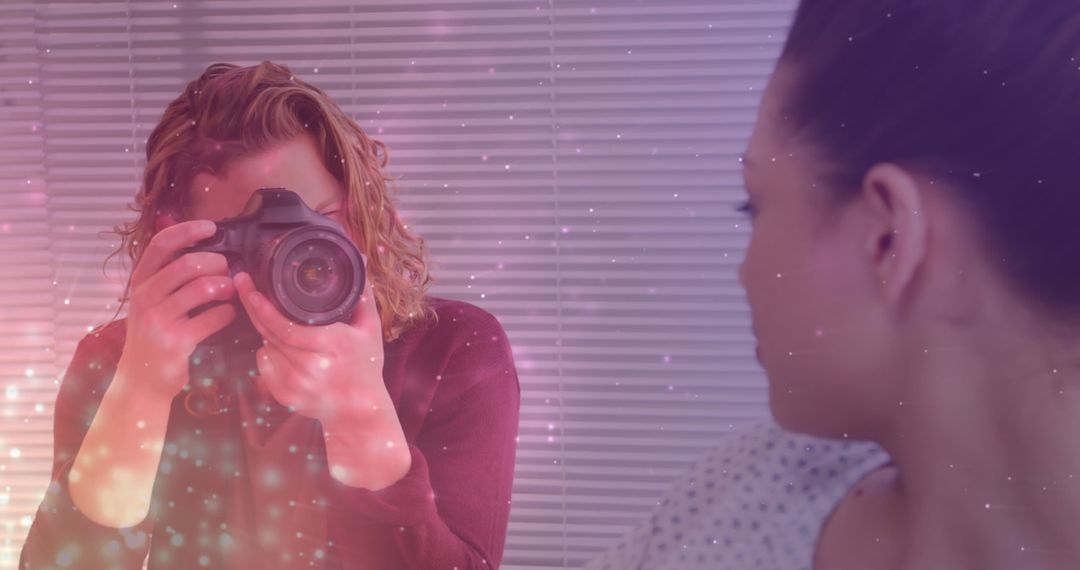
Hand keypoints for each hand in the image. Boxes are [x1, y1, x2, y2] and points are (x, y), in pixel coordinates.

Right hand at [117, 219, 236, 401]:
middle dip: (215, 262)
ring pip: (202, 288)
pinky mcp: (176, 341)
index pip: (161, 244)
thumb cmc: (152, 334)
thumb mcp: (150, 301)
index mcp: (140, 282)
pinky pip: (212, 318)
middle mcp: (145, 297)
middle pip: (187, 264)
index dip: (187, 231)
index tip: (210, 227)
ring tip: (230, 290)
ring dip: (225, 286)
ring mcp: (158, 320)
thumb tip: (200, 248)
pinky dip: (227, 313)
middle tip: (227, 269)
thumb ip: (167, 276)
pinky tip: (229, 314)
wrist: (140, 379)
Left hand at [232, 269, 389, 425]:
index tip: (251, 289)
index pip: (286, 326)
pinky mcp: (284, 396)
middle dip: (253, 308)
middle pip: (269, 333)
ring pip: (264, 347)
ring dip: (266, 333)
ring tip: (280, 324)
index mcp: (331, 345)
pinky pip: (264, 365)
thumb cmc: (366, 366)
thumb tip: (361, 259)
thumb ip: (362, 293)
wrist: (359, 412)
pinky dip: (268, 354)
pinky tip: (282, 350)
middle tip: (243, 285)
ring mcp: (295, 384)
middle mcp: (310, 366)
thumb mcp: (370, 328)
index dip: (264, 308)